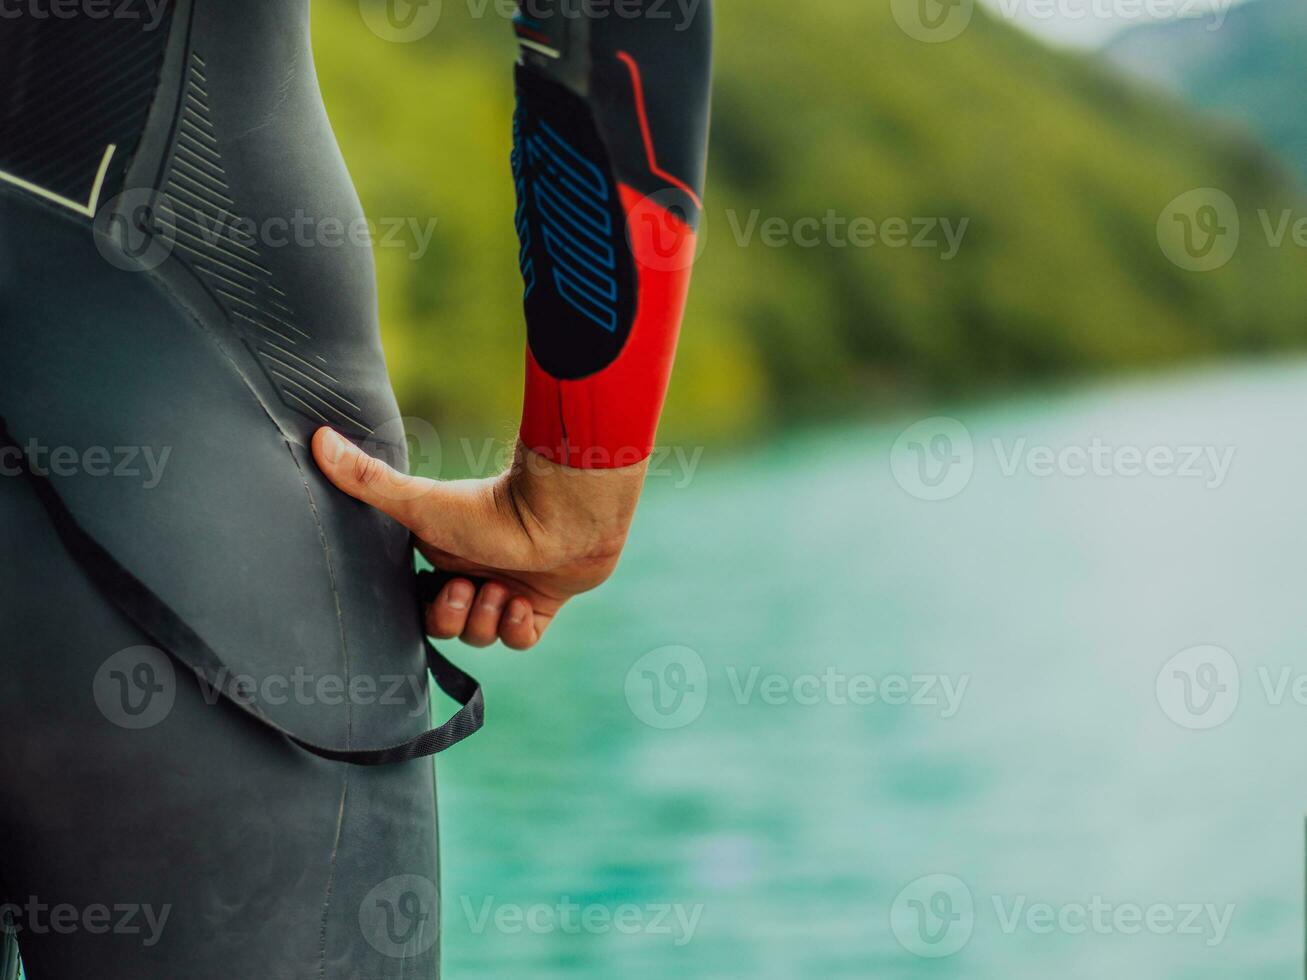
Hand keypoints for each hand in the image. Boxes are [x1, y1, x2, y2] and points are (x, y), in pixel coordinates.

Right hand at [312, 428, 645, 649]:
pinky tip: (522, 603)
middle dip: (453, 616)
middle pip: (447, 623)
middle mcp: (475, 569)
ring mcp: (509, 588)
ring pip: (483, 635)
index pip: (417, 597)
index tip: (428, 589)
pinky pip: (521, 639)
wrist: (566, 516)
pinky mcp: (542, 605)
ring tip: (503, 589)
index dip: (421, 607)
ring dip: (488, 620)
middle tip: (468, 588)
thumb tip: (316, 439)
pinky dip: (518, 629)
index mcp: (443, 551)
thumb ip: (367, 480)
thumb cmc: (493, 506)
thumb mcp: (420, 502)